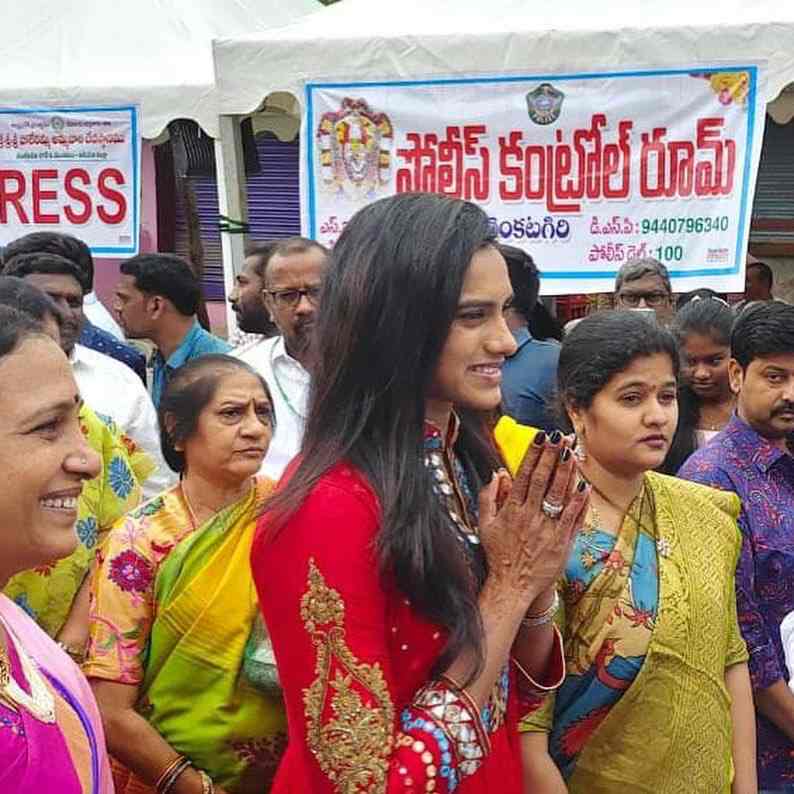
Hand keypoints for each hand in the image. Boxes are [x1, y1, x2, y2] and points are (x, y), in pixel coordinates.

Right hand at [478, 431, 588, 608]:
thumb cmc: (498, 554)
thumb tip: (497, 473)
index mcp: (511, 509)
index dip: (534, 454)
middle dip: (553, 455)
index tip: (542, 436)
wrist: (511, 585)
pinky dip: (578, 501)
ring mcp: (546, 529)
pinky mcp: (561, 542)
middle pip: (543, 479)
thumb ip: (488, 496)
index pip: (524, 474)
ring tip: (573, 452)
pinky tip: (584, 485)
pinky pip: (572, 518)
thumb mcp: (485, 523)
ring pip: (558, 495)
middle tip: (561, 436)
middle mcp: (529, 516)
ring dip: (567, 472)